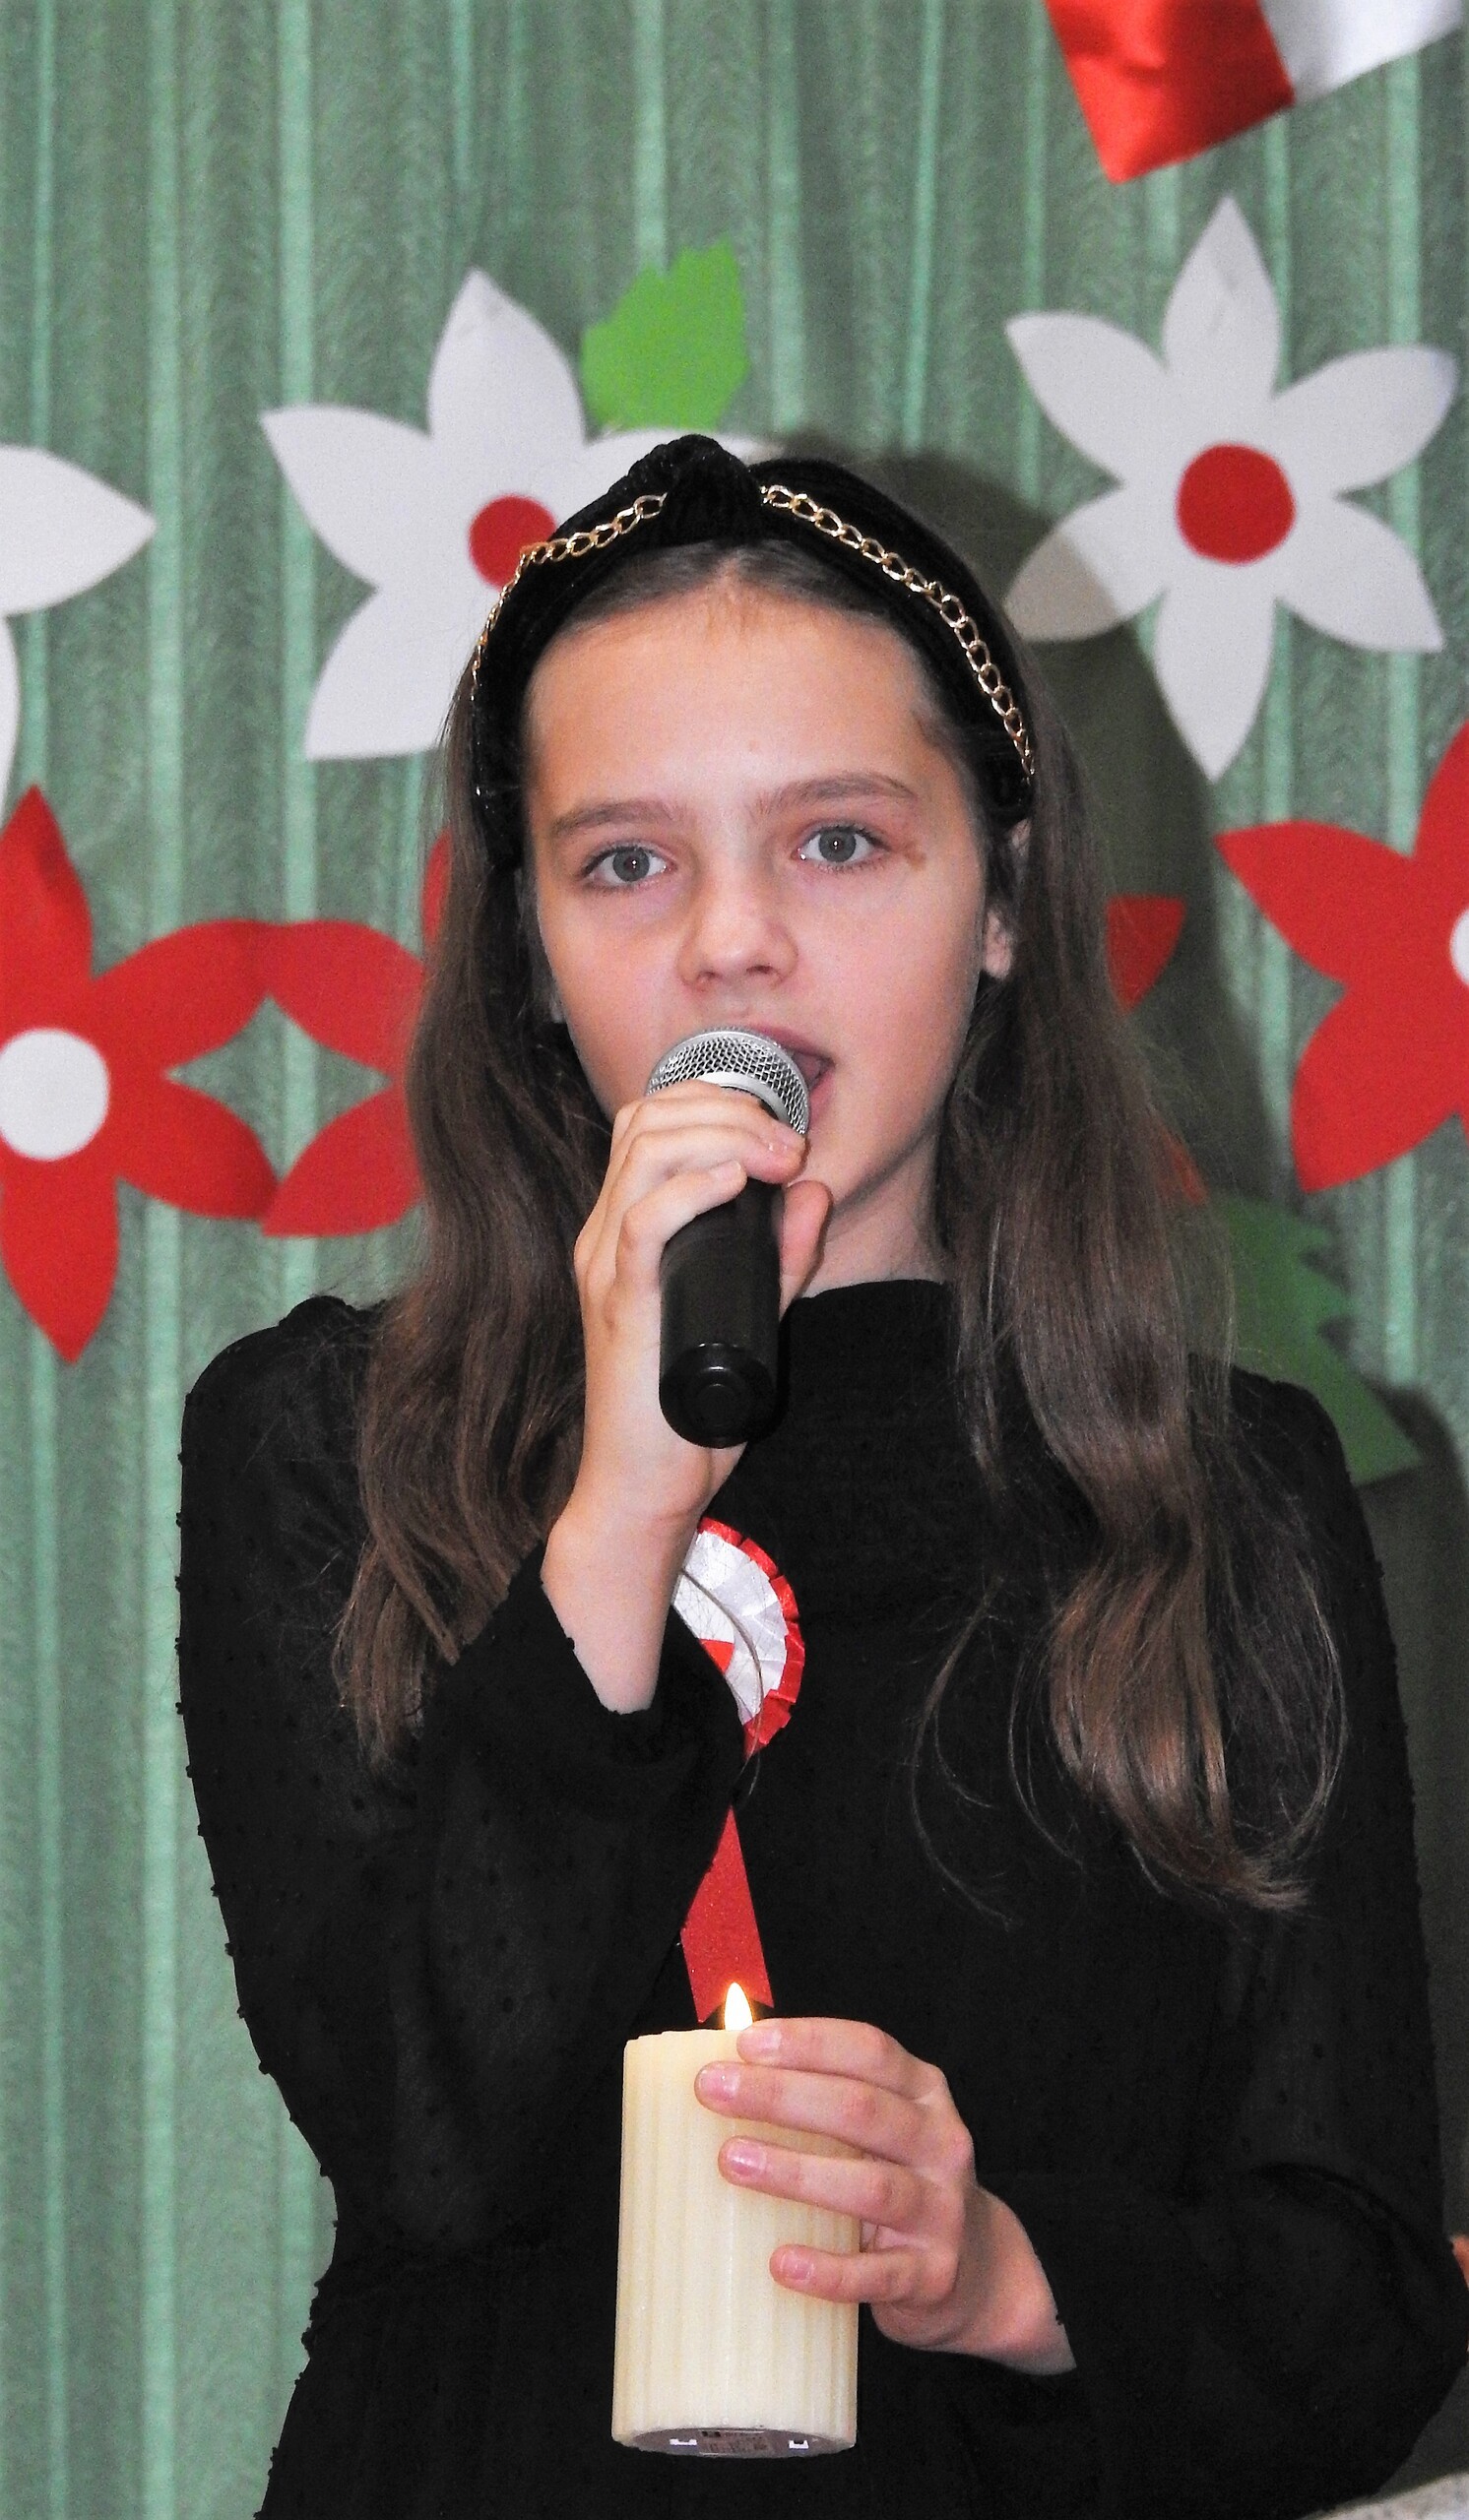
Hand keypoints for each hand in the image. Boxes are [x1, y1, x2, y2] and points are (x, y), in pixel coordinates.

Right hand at [569, 1079, 829, 1533]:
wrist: (643, 1486)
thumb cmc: (685, 1410)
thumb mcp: (752, 1313)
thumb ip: (781, 1258)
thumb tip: (814, 1194)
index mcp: (626, 1229)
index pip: (650, 1122)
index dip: (715, 1102)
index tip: (781, 1132)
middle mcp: (606, 1235)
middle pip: (646, 1120)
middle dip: (728, 1111)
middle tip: (791, 1145)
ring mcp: (606, 1265)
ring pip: (645, 1154)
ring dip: (722, 1137)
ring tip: (776, 1159)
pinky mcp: (620, 1301)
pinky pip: (643, 1221)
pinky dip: (692, 1188)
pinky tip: (735, 1181)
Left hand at [694, 2016, 1074, 2375]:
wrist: (979, 2271)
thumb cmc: (901, 2181)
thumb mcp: (882, 2129)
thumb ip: (824, 2096)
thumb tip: (728, 2066)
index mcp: (924, 2093)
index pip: (870, 2050)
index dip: (809, 2042)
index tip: (745, 2044)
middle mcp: (940, 2143)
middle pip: (862, 2109)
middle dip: (781, 2095)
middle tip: (713, 2090)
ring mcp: (941, 2211)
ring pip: (870, 2187)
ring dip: (796, 2172)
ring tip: (731, 2160)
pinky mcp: (933, 2275)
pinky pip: (877, 2274)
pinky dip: (827, 2269)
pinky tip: (780, 2262)